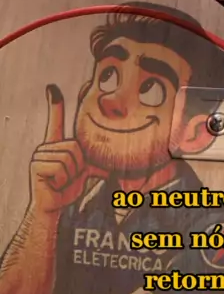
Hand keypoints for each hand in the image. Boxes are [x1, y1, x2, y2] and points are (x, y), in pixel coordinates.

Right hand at [30, 85, 103, 214]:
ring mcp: (39, 155)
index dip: (56, 104)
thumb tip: (116, 163)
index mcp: (58, 144)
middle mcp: (47, 146)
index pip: (56, 120)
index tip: (52, 87)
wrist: (53, 206)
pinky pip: (60, 168)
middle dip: (77, 167)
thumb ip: (96, 163)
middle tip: (68, 177)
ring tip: (62, 181)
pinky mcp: (37, 166)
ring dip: (70, 175)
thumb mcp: (85, 172)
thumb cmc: (68, 187)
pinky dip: (63, 180)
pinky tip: (55, 184)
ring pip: (69, 159)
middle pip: (75, 149)